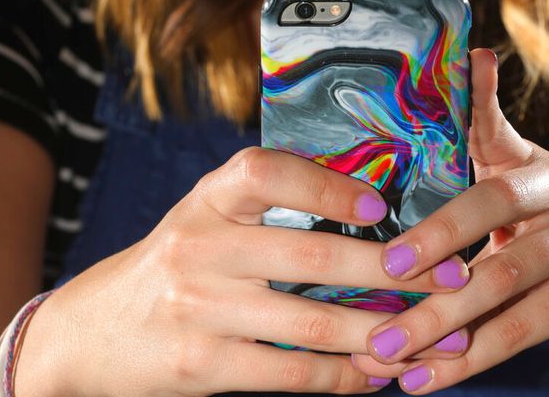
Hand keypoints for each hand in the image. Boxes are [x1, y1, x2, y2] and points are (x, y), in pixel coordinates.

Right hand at [11, 148, 458, 395]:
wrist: (94, 331)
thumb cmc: (177, 266)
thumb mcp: (208, 221)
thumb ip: (269, 211)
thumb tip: (373, 213)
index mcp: (209, 200)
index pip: (266, 172)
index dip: (328, 185)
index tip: (382, 207)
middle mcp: (201, 246)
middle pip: (313, 256)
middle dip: (396, 272)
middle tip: (454, 280)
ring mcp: (200, 308)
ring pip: (314, 323)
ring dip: (386, 334)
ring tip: (437, 339)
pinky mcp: (202, 365)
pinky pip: (292, 374)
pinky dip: (345, 377)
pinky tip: (378, 374)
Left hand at [351, 49, 548, 393]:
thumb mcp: (519, 222)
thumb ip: (468, 208)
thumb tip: (390, 228)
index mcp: (531, 168)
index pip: (496, 126)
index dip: (476, 96)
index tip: (461, 65)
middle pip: (491, 203)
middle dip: (432, 238)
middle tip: (382, 271)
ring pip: (501, 276)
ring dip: (436, 319)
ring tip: (385, 350)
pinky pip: (522, 326)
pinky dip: (469, 358)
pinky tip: (425, 380)